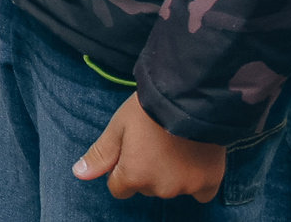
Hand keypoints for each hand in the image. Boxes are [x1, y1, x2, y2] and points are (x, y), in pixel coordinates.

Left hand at [77, 94, 226, 202]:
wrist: (190, 97)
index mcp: (134, 177)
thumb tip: (79, 174)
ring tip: (174, 144)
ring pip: (171, 188)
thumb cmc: (148, 109)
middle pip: (146, 188)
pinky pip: (201, 193)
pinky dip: (197, 180)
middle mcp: (160, 188)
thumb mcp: (118, 127)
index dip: (121, 169)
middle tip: (154, 142)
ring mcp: (187, 187)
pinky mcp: (210, 182)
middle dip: (146, 170)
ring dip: (171, 174)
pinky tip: (194, 158)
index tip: (131, 149)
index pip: (118, 188)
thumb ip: (101, 154)